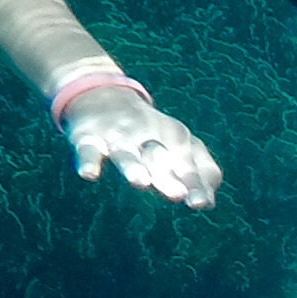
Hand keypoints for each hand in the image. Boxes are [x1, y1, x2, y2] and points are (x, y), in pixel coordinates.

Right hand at [64, 87, 223, 208]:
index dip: (195, 182)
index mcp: (172, 136)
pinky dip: (88, 161)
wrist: (101, 94)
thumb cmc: (149, 131)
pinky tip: (89, 174)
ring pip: (126, 153)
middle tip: (178, 194)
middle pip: (158, 157)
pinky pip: (87, 151)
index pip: (188, 159)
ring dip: (133, 166)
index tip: (201, 203)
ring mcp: (116, 137)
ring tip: (140, 181)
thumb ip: (200, 171)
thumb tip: (209, 203)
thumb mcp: (179, 144)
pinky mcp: (88, 138)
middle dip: (167, 176)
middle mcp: (146, 135)